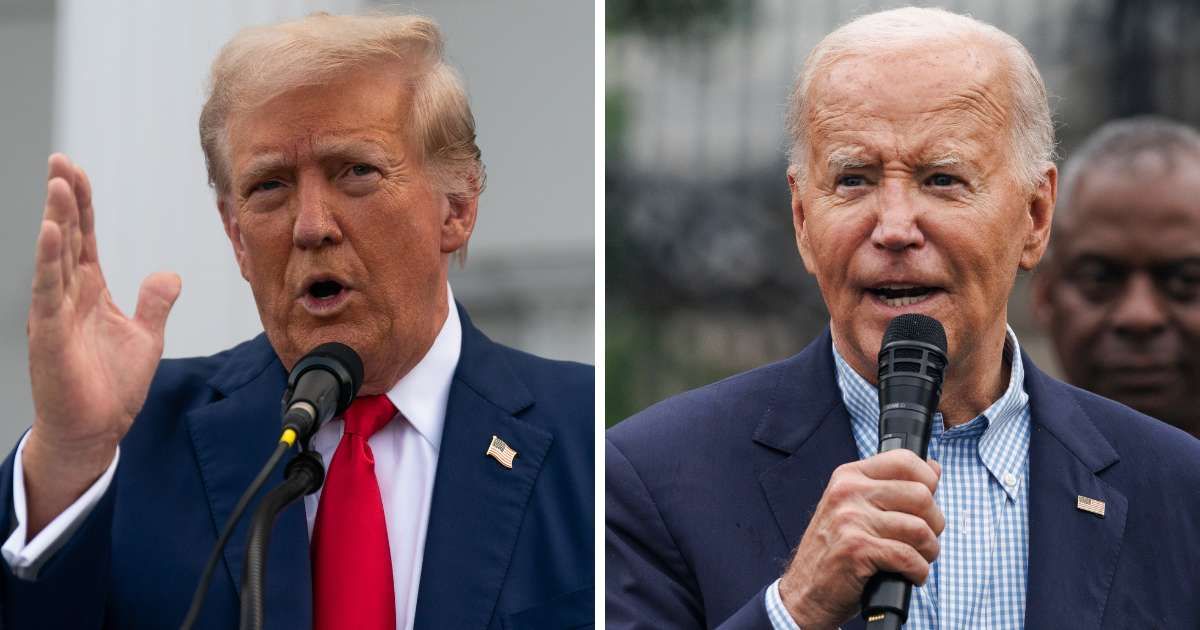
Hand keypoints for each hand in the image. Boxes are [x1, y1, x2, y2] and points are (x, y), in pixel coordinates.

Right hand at [22, 154, 180, 536]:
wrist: (95, 430)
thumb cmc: (111, 387)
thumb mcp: (145, 336)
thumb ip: (154, 302)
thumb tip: (169, 274)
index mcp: (89, 292)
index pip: (84, 238)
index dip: (83, 206)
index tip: (77, 172)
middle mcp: (68, 296)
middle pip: (66, 237)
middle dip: (64, 199)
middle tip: (62, 162)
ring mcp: (56, 314)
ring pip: (55, 257)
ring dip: (57, 220)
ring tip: (59, 186)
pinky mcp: (51, 335)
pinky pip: (48, 292)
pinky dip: (49, 262)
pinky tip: (50, 233)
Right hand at [777, 449, 943, 629]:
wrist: (805, 591)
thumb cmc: (835, 551)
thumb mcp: (856, 508)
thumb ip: (893, 487)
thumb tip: (934, 468)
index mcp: (849, 476)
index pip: (904, 460)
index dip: (928, 481)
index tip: (927, 503)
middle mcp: (848, 492)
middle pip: (921, 495)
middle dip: (935, 523)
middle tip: (924, 539)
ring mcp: (851, 520)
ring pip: (920, 529)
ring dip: (929, 551)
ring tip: (917, 559)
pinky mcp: (857, 549)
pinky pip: (909, 558)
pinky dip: (919, 572)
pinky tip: (909, 575)